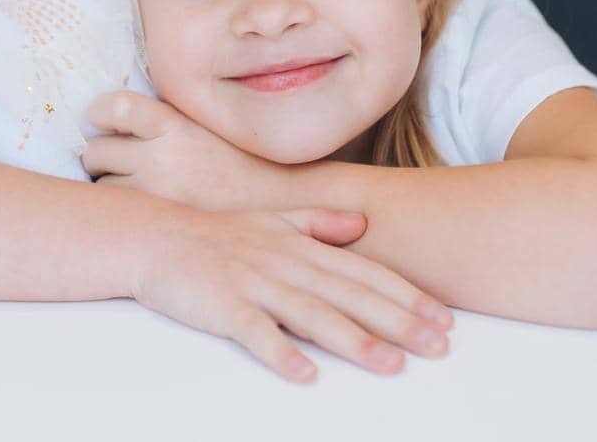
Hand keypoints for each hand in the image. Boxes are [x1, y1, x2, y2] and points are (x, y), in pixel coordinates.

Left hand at [81, 91, 282, 211]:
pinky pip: (117, 213)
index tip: (101, 118)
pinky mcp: (159, 222)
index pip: (115, 108)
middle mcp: (161, 155)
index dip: (100, 113)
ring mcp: (157, 193)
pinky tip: (135, 210)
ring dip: (109, 185)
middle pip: (96, 150)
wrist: (282, 200)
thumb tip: (119, 115)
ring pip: (101, 186)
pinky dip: (119, 211)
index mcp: (175, 122)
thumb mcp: (206, 121)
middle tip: (118, 162)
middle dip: (102, 156)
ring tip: (135, 189)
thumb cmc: (243, 158)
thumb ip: (167, 118)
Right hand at [129, 206, 453, 383]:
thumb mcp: (271, 220)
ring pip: (311, 314)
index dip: (406, 295)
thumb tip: (361, 223)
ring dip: (353, 340)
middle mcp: (284, 262)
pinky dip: (281, 353)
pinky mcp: (222, 305)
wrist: (153, 237)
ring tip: (390, 365)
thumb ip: (318, 223)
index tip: (443, 318)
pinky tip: (306, 375)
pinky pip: (255, 333)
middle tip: (439, 346)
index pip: (364, 272)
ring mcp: (253, 283)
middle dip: (398, 321)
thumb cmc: (215, 234)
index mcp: (300, 245)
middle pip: (349, 295)